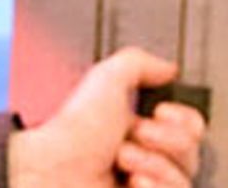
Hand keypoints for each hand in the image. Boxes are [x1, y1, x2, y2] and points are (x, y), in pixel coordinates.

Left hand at [9, 47, 205, 186]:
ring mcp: (138, 182)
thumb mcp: (103, 79)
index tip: (162, 111)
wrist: (50, 173)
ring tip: (124, 159)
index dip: (182, 118)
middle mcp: (135, 155)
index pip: (182, 126)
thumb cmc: (68, 131)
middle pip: (188, 150)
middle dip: (168, 138)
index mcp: (126, 126)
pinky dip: (156, 186)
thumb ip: (136, 63)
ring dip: (156, 163)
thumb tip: (166, 68)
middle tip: (139, 133)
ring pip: (183, 176)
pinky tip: (133, 182)